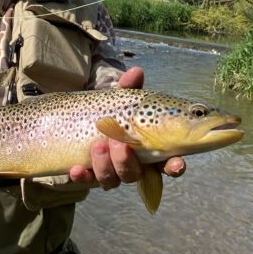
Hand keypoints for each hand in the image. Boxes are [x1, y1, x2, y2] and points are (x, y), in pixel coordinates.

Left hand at [68, 66, 185, 188]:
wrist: (81, 120)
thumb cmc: (112, 111)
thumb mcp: (119, 98)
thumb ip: (128, 88)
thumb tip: (136, 72)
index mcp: (149, 149)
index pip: (167, 164)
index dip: (174, 166)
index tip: (176, 163)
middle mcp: (132, 165)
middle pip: (135, 174)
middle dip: (126, 161)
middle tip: (119, 143)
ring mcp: (111, 172)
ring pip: (113, 180)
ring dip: (106, 165)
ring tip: (98, 145)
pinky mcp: (90, 175)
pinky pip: (87, 181)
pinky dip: (82, 177)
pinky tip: (76, 169)